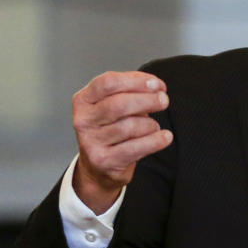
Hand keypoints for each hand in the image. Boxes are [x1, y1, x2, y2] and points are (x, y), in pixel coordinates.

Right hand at [72, 71, 172, 213]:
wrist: (98, 166)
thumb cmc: (111, 128)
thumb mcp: (115, 104)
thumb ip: (131, 91)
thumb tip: (155, 87)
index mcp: (83, 100)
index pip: (108, 82)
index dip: (136, 81)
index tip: (157, 84)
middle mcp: (83, 120)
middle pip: (119, 104)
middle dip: (147, 100)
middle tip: (164, 101)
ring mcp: (91, 142)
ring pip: (130, 126)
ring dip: (150, 124)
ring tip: (154, 126)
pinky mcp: (103, 161)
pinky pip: (136, 148)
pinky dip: (155, 141)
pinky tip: (165, 137)